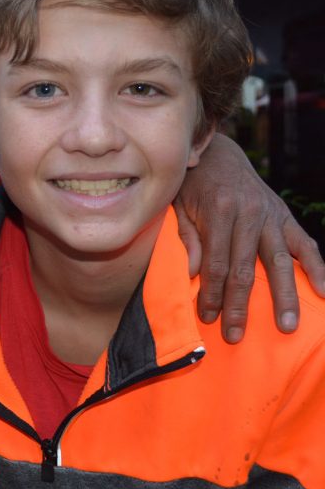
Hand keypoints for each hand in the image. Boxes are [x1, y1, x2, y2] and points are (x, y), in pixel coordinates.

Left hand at [175, 134, 324, 342]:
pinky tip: (324, 292)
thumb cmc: (191, 184)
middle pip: (246, 268)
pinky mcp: (285, 216)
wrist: (216, 154)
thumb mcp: (178, 205)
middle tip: (236, 335)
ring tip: (285, 326)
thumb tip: (193, 272)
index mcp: (219, 211)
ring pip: (279, 262)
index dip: (212, 293)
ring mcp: (271, 215)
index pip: (216, 263)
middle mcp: (249, 214)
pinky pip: (305, 245)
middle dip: (240, 305)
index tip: (207, 317)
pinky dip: (317, 268)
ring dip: (283, 297)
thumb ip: (187, 237)